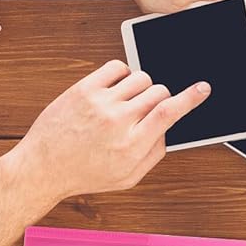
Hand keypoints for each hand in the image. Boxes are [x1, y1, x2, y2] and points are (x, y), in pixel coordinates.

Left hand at [7, 60, 210, 208]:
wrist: (44, 167)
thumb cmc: (85, 174)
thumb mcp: (129, 177)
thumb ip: (154, 154)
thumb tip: (168, 129)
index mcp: (133, 145)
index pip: (169, 113)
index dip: (190, 98)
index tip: (202, 88)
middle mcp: (118, 121)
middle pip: (158, 92)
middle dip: (161, 98)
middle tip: (147, 110)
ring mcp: (100, 102)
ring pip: (141, 78)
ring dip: (143, 87)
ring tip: (129, 101)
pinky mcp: (83, 89)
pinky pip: (116, 67)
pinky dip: (123, 74)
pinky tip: (116, 89)